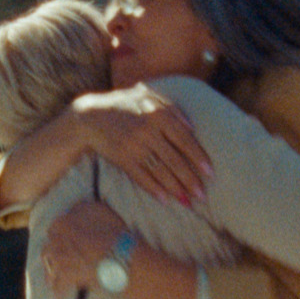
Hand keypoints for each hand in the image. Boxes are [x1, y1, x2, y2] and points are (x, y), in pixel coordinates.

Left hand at [43, 200, 128, 294]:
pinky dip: (60, 291)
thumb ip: (81, 209)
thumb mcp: (98, 210)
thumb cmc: (114, 231)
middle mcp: (56, 241)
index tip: (64, 240)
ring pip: (49, 269)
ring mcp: (60, 261)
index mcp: (62, 223)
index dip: (60, 235)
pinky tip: (61, 294)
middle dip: (53, 254)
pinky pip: (58, 288)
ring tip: (56, 278)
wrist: (120, 256)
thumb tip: (74, 209)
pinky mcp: (66, 279)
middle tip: (59, 259)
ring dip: (52, 273)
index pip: (54, 229)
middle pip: (48, 249)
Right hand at [71, 85, 212, 204]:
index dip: (199, 158)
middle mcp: (148, 131)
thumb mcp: (148, 96)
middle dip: (190, 180)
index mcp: (158, 114)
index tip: (210, 173)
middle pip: (175, 160)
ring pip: (161, 171)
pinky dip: (154, 189)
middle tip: (202, 195)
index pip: (185, 139)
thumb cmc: (123, 105)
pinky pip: (142, 177)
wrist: (89, 116)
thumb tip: (192, 127)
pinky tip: (165, 199)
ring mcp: (134, 146)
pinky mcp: (122, 158)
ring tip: (188, 202)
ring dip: (175, 188)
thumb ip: (171, 108)